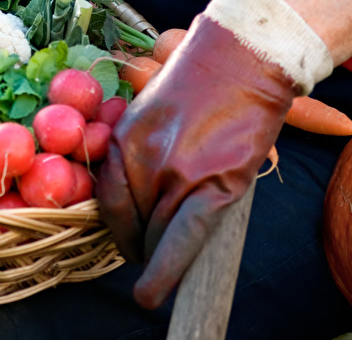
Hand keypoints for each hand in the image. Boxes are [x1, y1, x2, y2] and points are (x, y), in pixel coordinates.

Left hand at [96, 14, 298, 308]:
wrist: (241, 58)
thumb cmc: (203, 84)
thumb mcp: (153, 116)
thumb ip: (142, 157)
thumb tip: (144, 203)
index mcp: (123, 142)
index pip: (110, 204)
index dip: (121, 232)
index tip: (131, 247)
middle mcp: (142, 160)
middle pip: (134, 225)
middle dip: (143, 245)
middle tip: (154, 258)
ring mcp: (176, 174)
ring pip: (159, 237)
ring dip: (160, 260)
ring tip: (166, 273)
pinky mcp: (214, 185)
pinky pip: (184, 239)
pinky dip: (168, 269)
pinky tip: (154, 292)